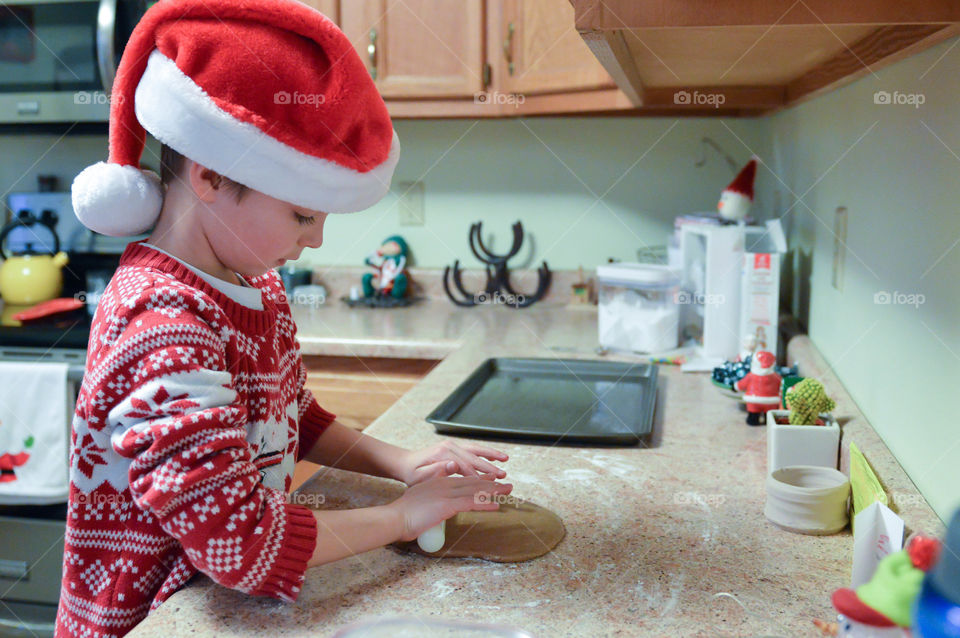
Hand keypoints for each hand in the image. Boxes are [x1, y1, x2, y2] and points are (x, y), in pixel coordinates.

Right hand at [388, 476, 512, 541]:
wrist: (396, 517)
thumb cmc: (404, 514)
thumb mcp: (420, 498)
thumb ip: (431, 497)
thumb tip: (439, 504)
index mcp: (438, 481)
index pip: (463, 479)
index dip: (479, 480)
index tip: (491, 481)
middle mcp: (444, 483)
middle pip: (473, 482)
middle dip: (491, 483)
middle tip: (506, 484)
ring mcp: (447, 493)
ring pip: (475, 490)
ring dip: (494, 490)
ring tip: (508, 491)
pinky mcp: (448, 504)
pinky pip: (471, 502)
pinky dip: (485, 503)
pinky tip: (496, 505)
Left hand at [396, 440, 508, 485]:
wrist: (404, 463)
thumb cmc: (411, 474)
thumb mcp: (419, 476)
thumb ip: (435, 471)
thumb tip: (453, 465)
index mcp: (442, 455)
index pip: (464, 467)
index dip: (477, 477)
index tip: (488, 486)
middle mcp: (449, 447)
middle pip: (473, 457)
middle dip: (489, 467)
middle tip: (502, 476)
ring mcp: (452, 446)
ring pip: (475, 450)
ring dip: (491, 455)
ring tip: (505, 459)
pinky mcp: (454, 448)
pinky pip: (472, 450)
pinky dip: (484, 453)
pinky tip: (494, 457)